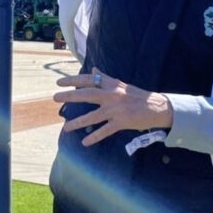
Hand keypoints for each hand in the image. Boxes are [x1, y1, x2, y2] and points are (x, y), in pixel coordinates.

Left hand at [54, 68, 172, 146]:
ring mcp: (116, 109)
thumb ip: (106, 79)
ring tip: (66, 128)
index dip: (73, 81)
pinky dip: (95, 137)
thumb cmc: (138, 96)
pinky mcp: (122, 122)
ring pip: (93, 116)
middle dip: (70, 96)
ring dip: (78, 122)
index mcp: (112, 84)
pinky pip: (105, 130)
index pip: (89, 80)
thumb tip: (93, 70)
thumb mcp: (122, 85)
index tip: (59, 83)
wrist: (157, 108)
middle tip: (55, 98)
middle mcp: (112, 95)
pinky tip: (85, 142)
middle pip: (88, 94)